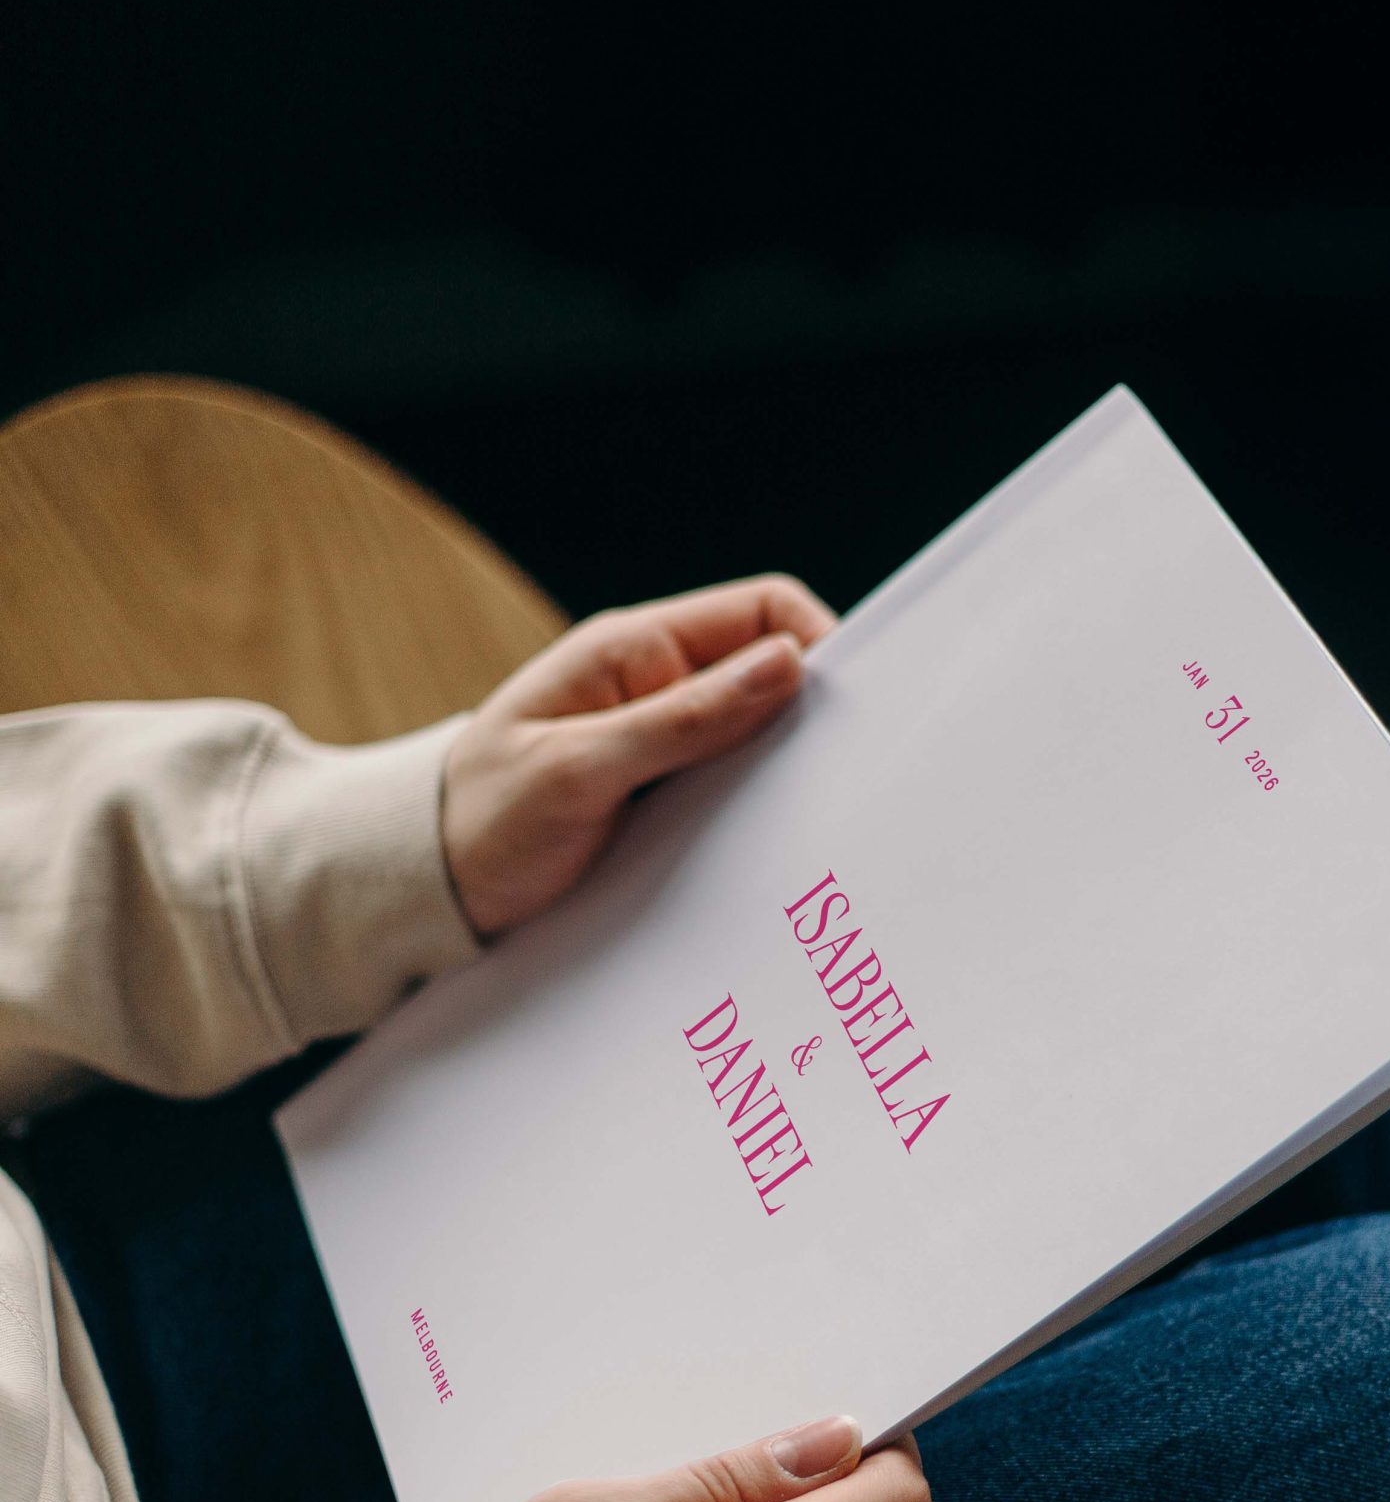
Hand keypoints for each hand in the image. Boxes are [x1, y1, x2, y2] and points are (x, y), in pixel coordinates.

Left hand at [443, 575, 837, 936]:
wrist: (425, 889)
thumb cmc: (482, 821)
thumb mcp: (579, 770)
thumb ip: (682, 719)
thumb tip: (786, 665)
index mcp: (632, 650)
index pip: (761, 611)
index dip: (817, 645)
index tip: (852, 710)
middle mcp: (653, 685)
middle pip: (770, 674)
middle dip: (812, 716)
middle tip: (842, 776)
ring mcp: (659, 741)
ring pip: (757, 736)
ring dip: (784, 770)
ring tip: (808, 818)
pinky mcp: (660, 795)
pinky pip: (731, 786)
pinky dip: (756, 808)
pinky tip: (769, 845)